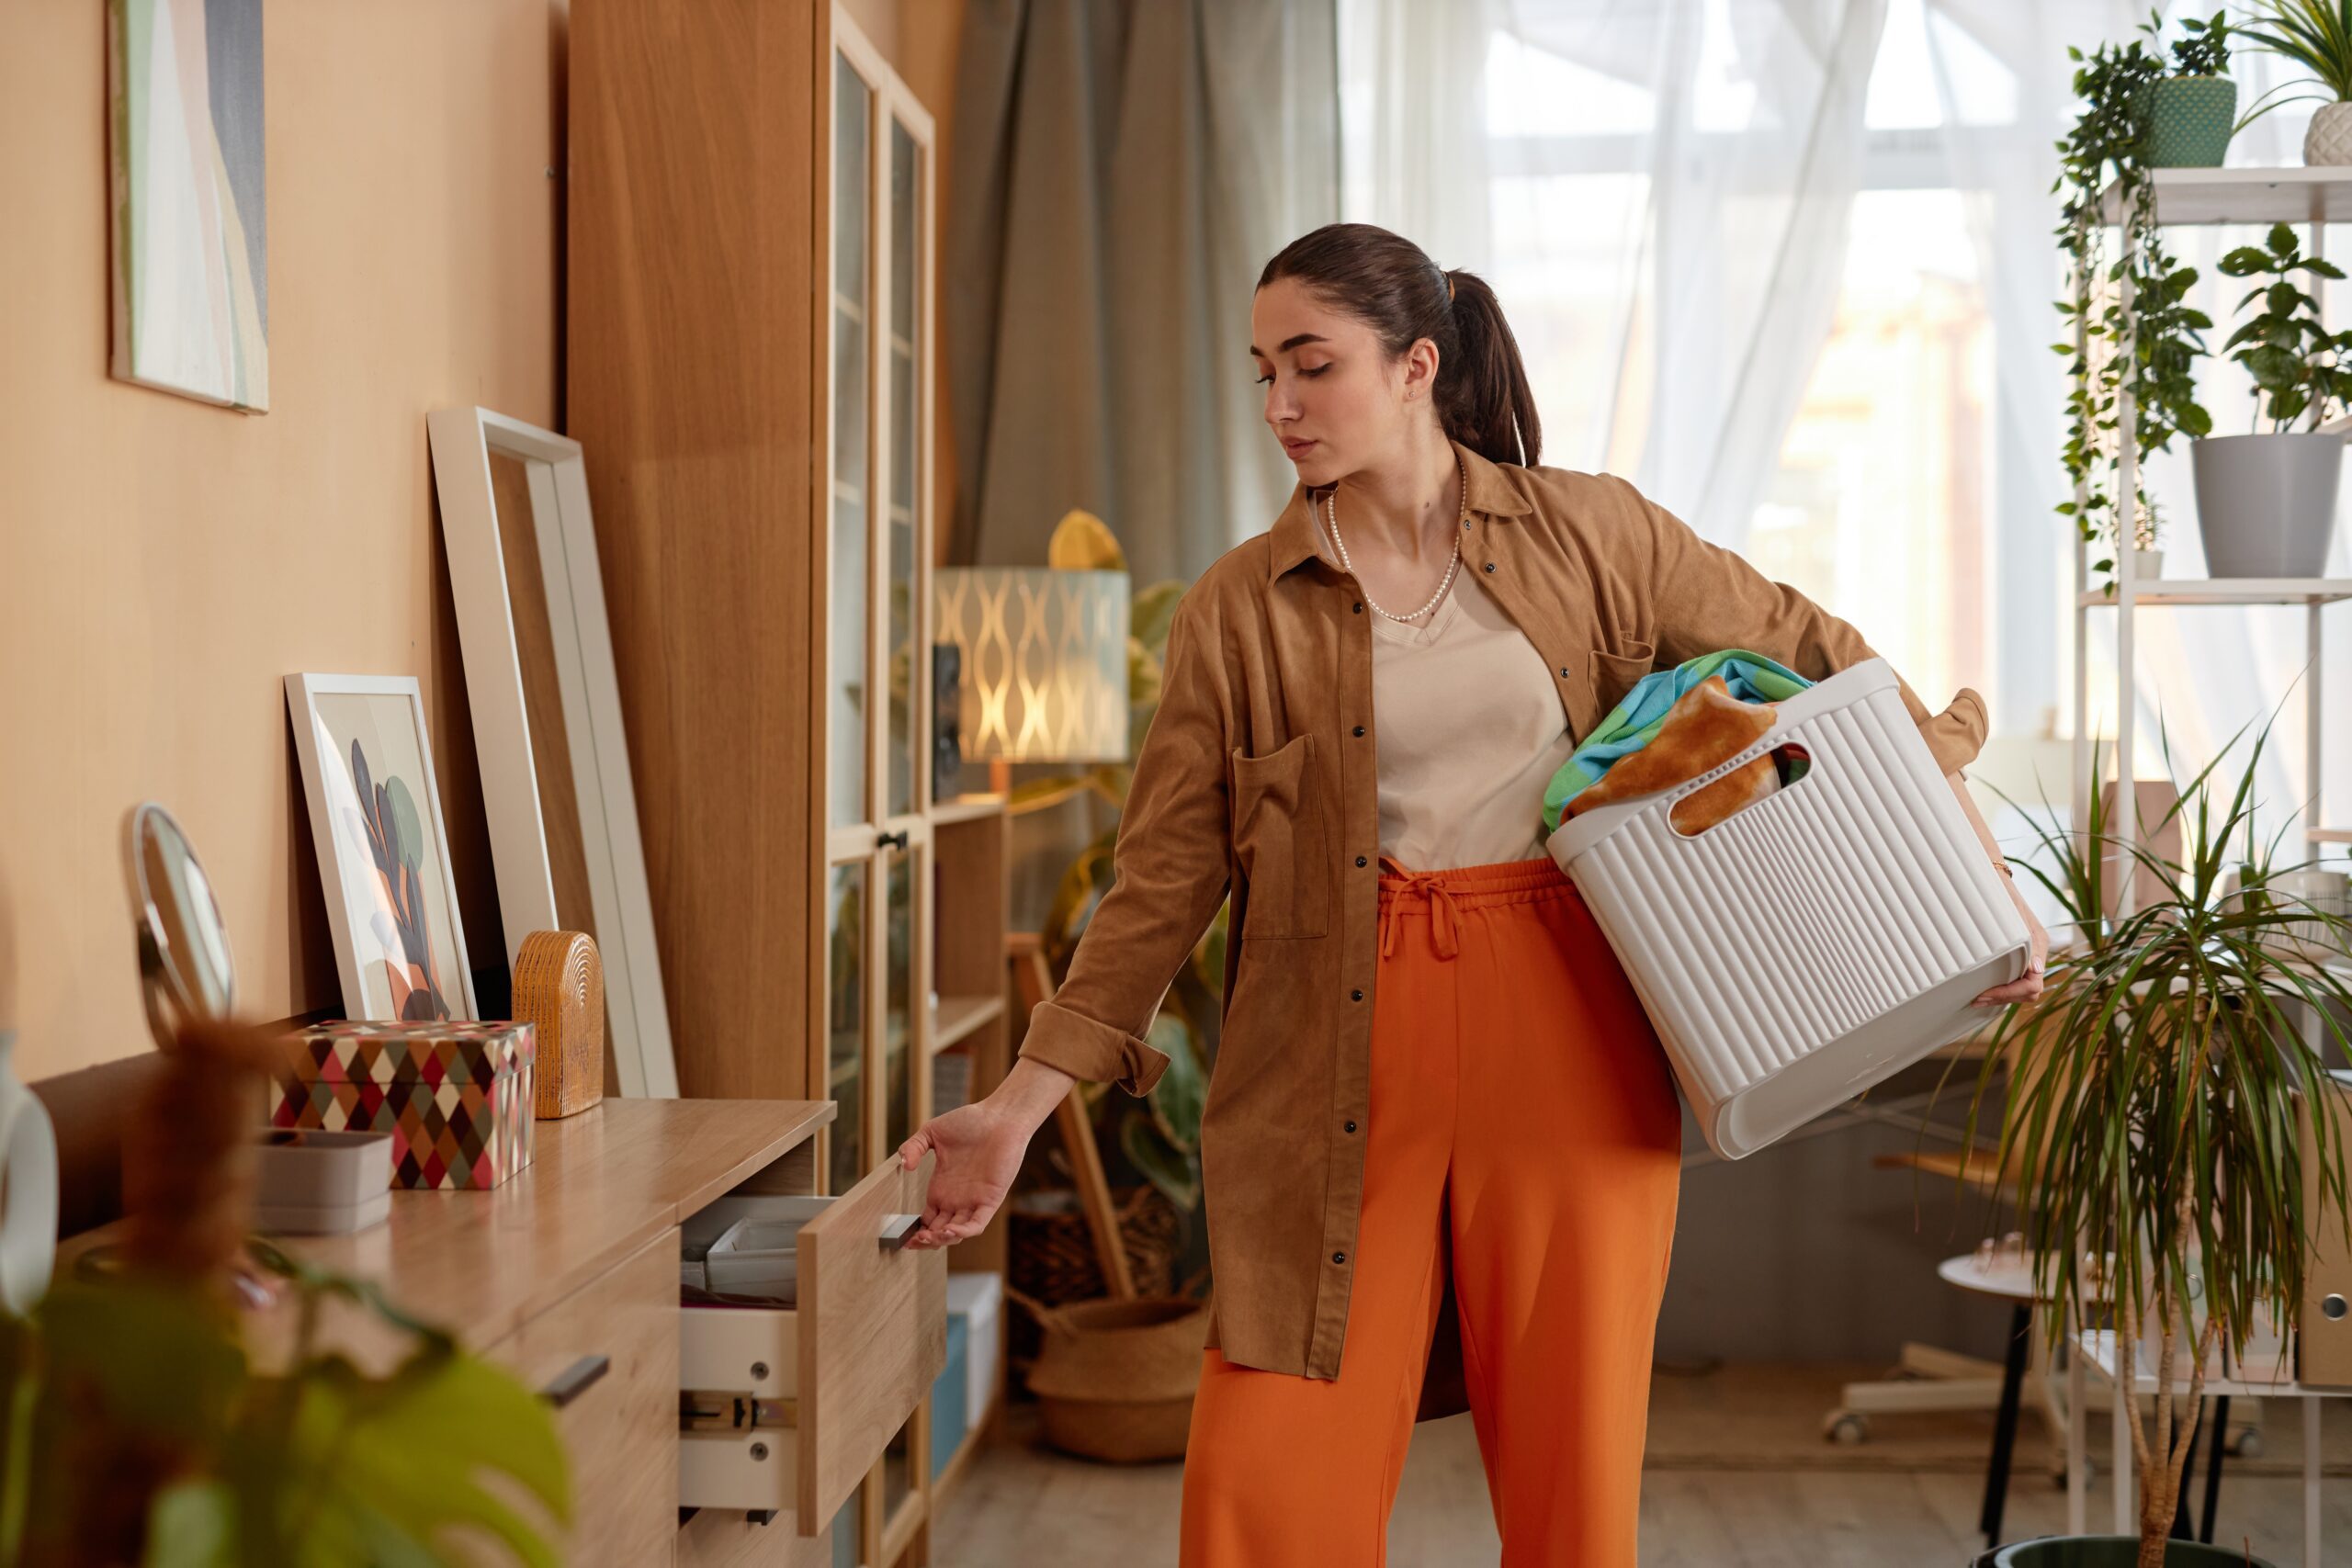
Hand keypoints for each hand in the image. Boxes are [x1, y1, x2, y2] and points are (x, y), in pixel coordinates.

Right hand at [897, 1097, 1029, 1249]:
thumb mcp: (932, 1132)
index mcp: (941, 1188)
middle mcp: (956, 1199)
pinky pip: (977, 1224)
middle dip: (925, 1241)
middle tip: (911, 1243)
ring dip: (942, 1240)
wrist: (999, 1116)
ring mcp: (973, 1201)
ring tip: (928, 1236)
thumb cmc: (969, 1122)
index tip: (901, 1238)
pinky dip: (964, 1232)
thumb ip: (913, 1147)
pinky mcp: (990, 1199)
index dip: (915, 1232)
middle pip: (939, 1232)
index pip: (927, 1220)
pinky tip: (949, 1230)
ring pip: (956, 1234)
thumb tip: (904, 1165)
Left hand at [1973, 872, 2047, 1007]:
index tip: (1983, 994)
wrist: (1992, 877)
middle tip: (1976, 999)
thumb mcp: (2011, 912)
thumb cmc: (1999, 893)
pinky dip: (2001, 989)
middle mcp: (2036, 953)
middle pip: (2029, 992)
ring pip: (2022, 990)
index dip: (2009, 994)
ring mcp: (2027, 955)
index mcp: (2039, 943)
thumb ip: (2025, 938)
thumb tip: (2036, 969)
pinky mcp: (2016, 956)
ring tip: (1977, 997)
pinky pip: (2015, 980)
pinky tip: (1983, 990)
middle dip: (2004, 998)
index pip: (2032, 985)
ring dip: (2002, 997)